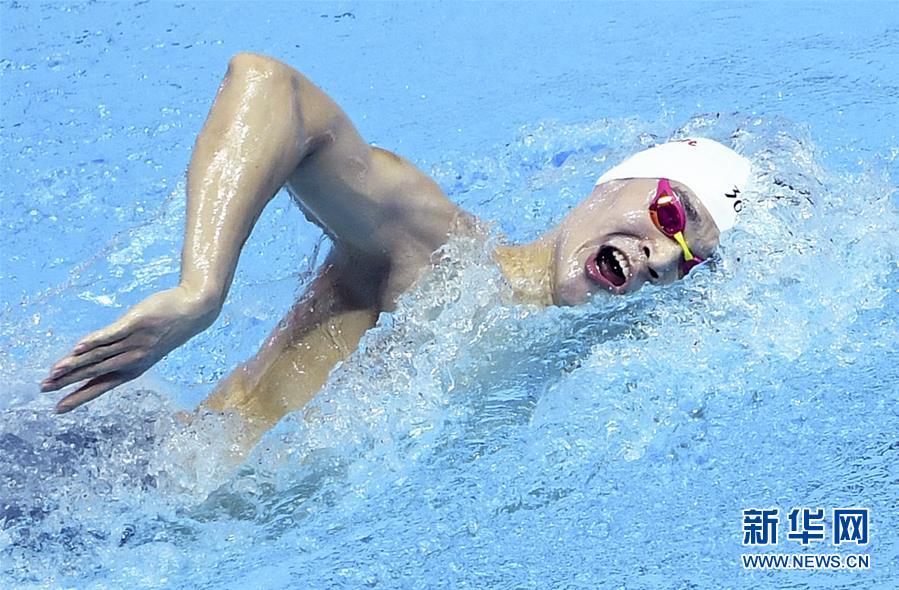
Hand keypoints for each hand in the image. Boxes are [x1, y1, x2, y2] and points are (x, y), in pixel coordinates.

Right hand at [41, 286, 218, 412]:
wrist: (193, 310)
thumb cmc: (166, 328)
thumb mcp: (144, 346)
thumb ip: (119, 354)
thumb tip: (93, 358)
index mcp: (134, 368)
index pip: (101, 385)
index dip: (80, 396)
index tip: (58, 408)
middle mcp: (133, 358)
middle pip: (95, 371)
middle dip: (68, 382)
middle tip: (45, 388)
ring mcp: (135, 341)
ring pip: (99, 356)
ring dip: (74, 365)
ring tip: (53, 372)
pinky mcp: (136, 323)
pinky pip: (111, 335)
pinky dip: (93, 342)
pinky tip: (76, 348)